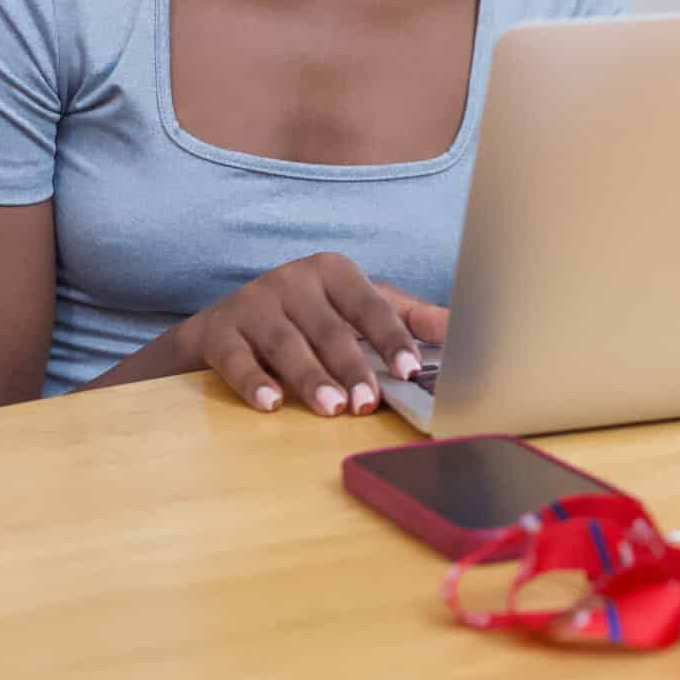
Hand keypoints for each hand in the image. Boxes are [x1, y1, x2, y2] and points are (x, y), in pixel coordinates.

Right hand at [175, 253, 449, 416]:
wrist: (223, 327)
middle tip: (368, 403)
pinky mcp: (218, 332)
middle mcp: (292, 280)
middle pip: (329, 329)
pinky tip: (270, 404)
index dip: (391, 337)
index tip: (411, 369)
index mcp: (332, 272)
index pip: (369, 305)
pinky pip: (236, 359)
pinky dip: (254, 382)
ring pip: (286, 345)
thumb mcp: (353, 310)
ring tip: (332, 408)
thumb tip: (461, 331)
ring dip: (310, 378)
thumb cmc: (305, 320)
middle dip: (352, 367)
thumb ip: (406, 318)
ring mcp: (252, 304)